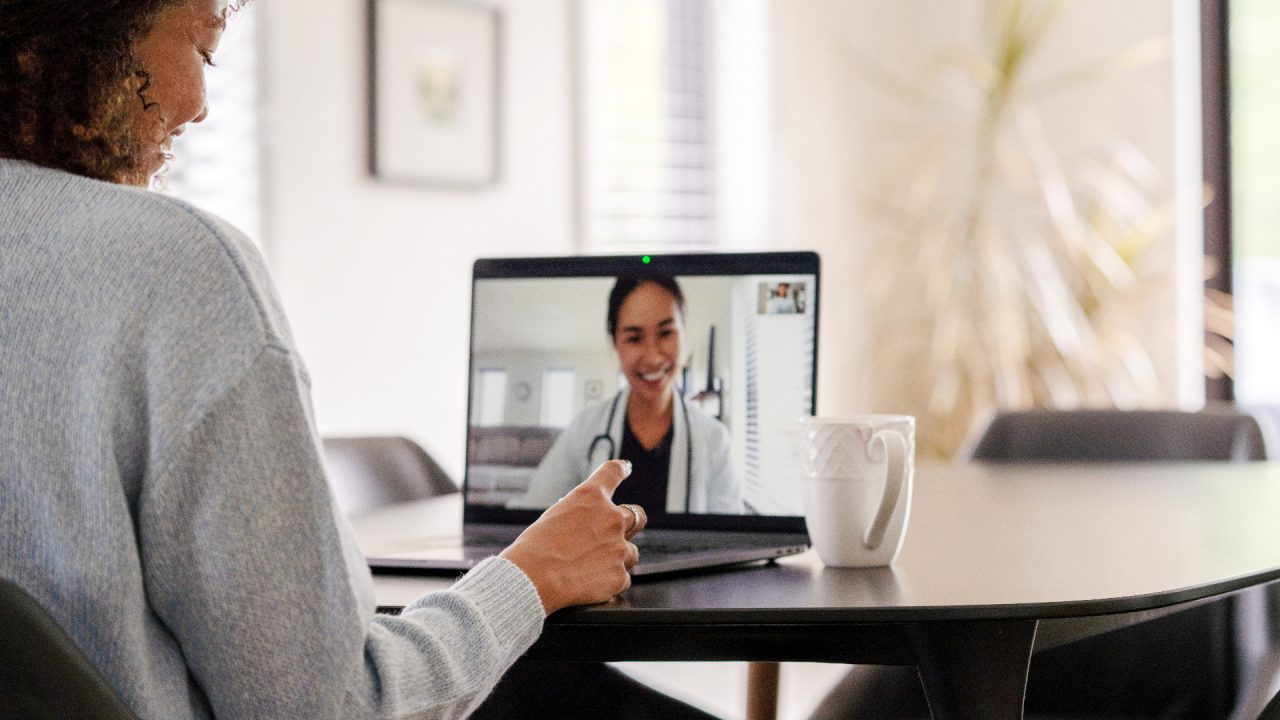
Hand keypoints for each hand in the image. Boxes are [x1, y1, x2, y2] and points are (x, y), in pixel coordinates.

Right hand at [500, 460, 647, 614]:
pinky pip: (622, 577)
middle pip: (637, 516)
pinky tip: (589, 584)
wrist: (532, 580)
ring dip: (617, 557)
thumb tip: (587, 526)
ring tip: (591, 568)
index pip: (613, 472)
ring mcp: (619, 548)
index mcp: (591, 497)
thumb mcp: (553, 518)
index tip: (626, 467)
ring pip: (630, 551)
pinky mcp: (619, 576)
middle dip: (631, 523)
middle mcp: (611, 518)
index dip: (621, 469)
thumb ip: (578, 517)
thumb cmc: (533, 549)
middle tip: (621, 531)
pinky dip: (609, 581)